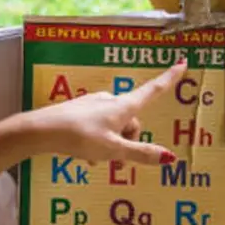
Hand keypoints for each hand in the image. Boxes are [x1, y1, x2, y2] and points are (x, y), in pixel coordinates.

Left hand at [20, 61, 184, 164]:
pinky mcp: (80, 110)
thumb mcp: (113, 149)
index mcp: (123, 107)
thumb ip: (140, 153)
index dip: (169, 79)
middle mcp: (110, 100)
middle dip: (128, 140)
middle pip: (131, 120)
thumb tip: (169, 157)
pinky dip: (97, 140)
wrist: (42, 130)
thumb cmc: (80, 138)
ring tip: (96, 159)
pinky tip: (85, 154)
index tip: (182, 64)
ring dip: (111, 143)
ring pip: (113, 125)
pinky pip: (98, 126)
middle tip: (115, 160)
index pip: (152, 91)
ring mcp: (94, 104)